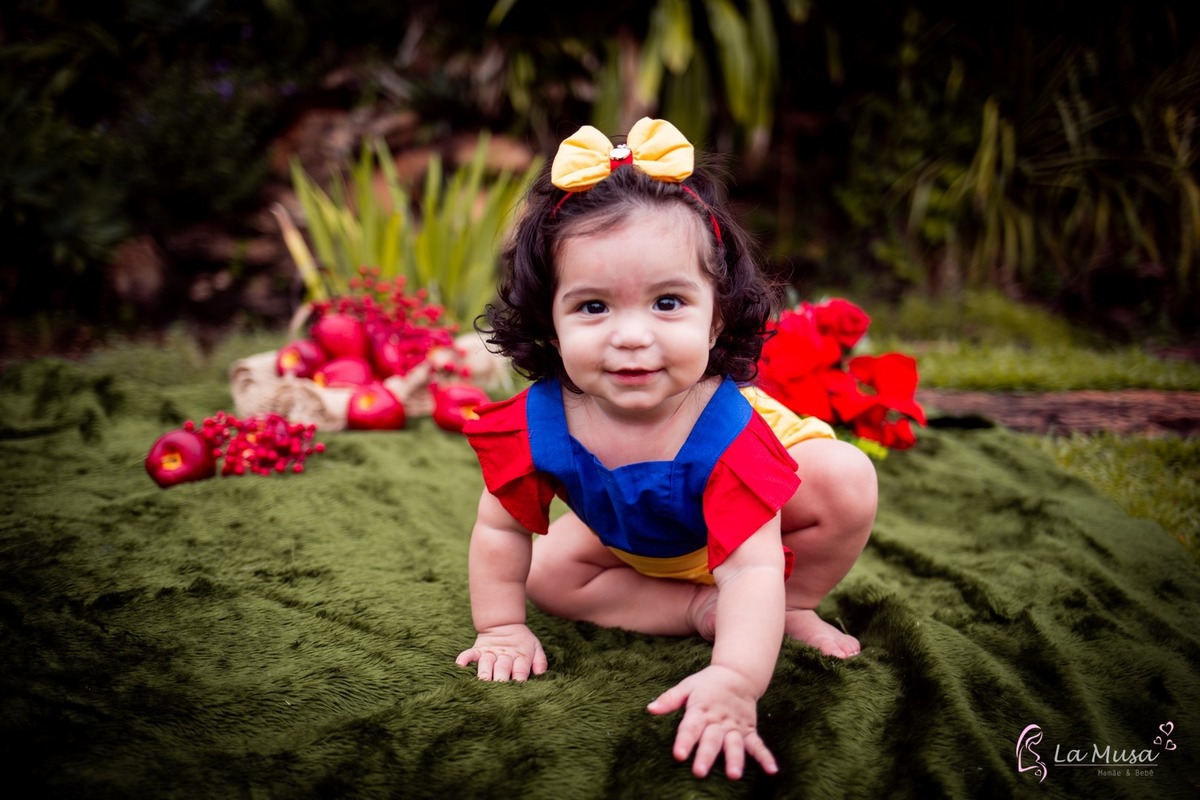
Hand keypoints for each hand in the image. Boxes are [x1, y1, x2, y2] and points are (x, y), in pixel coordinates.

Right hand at [455, 623, 547, 681]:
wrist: (505, 623)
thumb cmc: (522, 641)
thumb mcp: (535, 647)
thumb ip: (540, 660)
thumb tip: (541, 673)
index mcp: (520, 657)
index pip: (520, 670)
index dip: (519, 678)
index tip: (518, 689)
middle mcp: (504, 656)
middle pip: (502, 668)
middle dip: (501, 678)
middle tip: (499, 688)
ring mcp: (491, 653)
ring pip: (486, 663)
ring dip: (484, 672)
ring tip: (482, 681)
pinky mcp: (479, 649)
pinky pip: (470, 653)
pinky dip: (465, 658)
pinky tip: (460, 664)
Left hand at [647, 665, 777, 779]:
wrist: (738, 674)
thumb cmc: (707, 684)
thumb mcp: (687, 686)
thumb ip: (669, 699)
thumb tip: (650, 709)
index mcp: (701, 710)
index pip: (691, 727)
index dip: (684, 741)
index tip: (679, 755)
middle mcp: (718, 720)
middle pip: (712, 739)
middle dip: (706, 755)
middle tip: (699, 772)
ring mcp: (735, 726)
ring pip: (735, 744)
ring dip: (734, 759)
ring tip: (733, 775)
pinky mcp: (748, 730)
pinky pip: (757, 744)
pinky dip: (765, 756)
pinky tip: (772, 770)